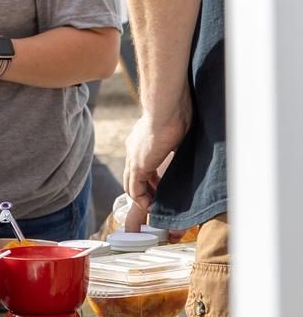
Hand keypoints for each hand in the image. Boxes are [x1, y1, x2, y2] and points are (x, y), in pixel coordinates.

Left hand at [123, 108, 190, 229]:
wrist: (167, 108)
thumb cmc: (175, 114)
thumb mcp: (176, 134)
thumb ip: (176, 146)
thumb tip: (185, 152)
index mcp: (141, 141)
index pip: (141, 166)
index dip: (150, 180)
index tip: (161, 189)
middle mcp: (133, 150)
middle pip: (133, 177)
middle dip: (144, 191)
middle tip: (156, 202)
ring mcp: (133, 157)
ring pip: (131, 184)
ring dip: (142, 197)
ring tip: (153, 208)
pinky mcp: (137, 164)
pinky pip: (134, 187)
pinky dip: (141, 198)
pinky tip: (149, 206)